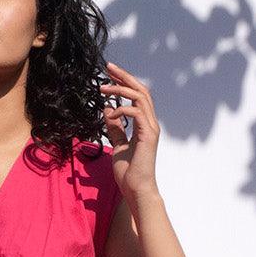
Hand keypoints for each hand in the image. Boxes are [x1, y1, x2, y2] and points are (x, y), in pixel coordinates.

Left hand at [98, 61, 158, 198]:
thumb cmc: (129, 171)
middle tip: (108, 67)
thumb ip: (115, 128)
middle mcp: (150, 123)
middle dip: (124, 76)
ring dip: (121, 89)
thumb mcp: (118, 144)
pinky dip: (122, 109)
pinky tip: (111, 112)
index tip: (110, 73)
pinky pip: (136, 113)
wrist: (136, 189)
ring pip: (140, 97)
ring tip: (104, 87)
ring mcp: (151, 128)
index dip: (124, 82)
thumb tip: (108, 111)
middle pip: (140, 90)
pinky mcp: (148, 135)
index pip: (136, 96)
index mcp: (144, 124)